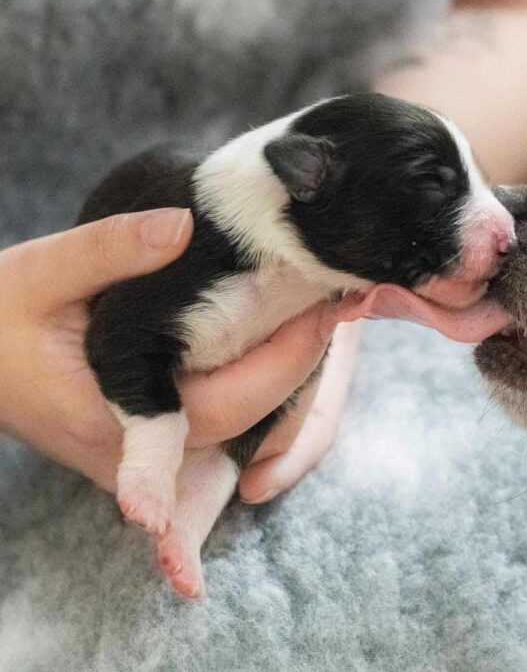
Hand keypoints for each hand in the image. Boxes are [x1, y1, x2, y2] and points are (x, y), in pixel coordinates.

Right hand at [0, 208, 345, 495]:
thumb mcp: (40, 271)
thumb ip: (108, 250)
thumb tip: (182, 224)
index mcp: (105, 417)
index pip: (214, 412)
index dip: (277, 372)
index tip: (320, 321)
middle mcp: (132, 450)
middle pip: (247, 418)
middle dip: (297, 358)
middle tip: (335, 297)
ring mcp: (147, 452)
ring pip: (245, 424)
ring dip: (287, 368)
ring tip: (323, 305)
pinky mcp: (158, 437)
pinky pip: (228, 415)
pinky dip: (263, 376)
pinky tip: (291, 328)